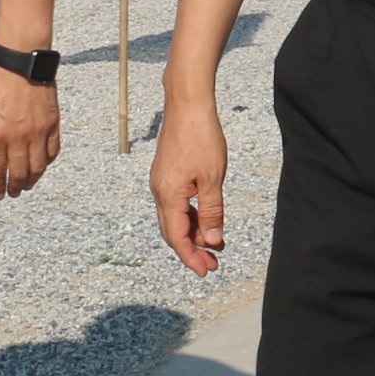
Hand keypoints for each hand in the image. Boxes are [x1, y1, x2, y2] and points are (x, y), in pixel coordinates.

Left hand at [0, 58, 62, 198]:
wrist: (20, 58)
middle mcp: (18, 137)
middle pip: (20, 172)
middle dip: (16, 186)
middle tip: (13, 192)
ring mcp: (38, 131)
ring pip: (38, 166)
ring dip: (32, 179)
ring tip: (27, 184)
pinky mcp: (52, 122)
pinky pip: (53, 150)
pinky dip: (47, 161)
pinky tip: (42, 164)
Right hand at [152, 98, 228, 275]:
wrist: (187, 104)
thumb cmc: (201, 137)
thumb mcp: (212, 178)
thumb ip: (212, 211)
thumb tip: (212, 241)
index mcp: (168, 195)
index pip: (177, 237)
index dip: (191, 257)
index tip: (206, 271)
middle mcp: (160, 191)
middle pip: (173, 231)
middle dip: (192, 250)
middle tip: (213, 265)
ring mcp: (162, 182)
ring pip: (175, 218)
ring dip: (193, 233)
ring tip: (215, 245)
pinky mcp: (167, 174)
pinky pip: (177, 204)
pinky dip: (191, 216)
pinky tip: (206, 220)